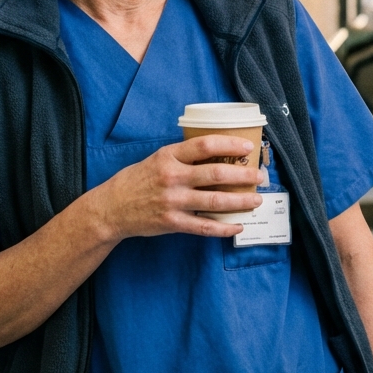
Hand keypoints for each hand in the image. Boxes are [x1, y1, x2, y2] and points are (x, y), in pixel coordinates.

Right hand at [88, 135, 267, 240]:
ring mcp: (173, 202)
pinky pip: (204, 227)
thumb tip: (218, 153)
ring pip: (214, 202)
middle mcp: (172, 178)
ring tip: (256, 200)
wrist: (112, 208)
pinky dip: (223, 228)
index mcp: (169, 157)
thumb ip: (183, 157)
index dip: (229, 145)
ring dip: (240, 201)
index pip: (205, 145)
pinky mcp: (172, 223)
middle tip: (260, 177)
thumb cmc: (138, 180)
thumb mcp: (157, 159)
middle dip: (243, 176)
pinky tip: (237, 226)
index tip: (247, 148)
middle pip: (215, 174)